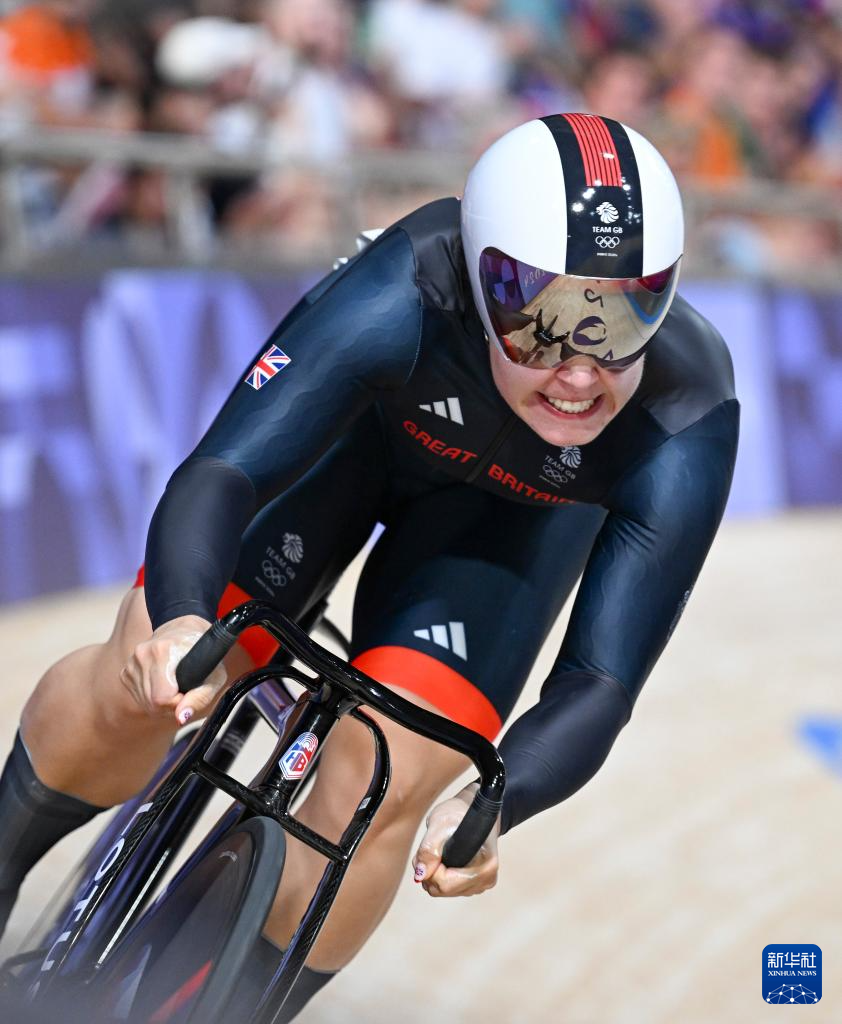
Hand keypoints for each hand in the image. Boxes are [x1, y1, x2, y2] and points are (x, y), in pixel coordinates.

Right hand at [119, 616, 227, 725]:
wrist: (184, 630)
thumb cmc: (204, 653)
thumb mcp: (214, 675)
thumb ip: (200, 697)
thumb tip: (181, 717)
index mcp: (162, 650)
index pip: (162, 697)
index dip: (178, 702)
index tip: (188, 692)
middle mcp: (142, 654)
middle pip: (152, 703)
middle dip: (171, 704)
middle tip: (184, 690)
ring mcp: (131, 662)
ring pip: (144, 703)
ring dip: (162, 702)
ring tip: (176, 686)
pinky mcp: (126, 671)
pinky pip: (138, 698)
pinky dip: (152, 698)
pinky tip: (164, 685)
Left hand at [411, 783, 500, 897]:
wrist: (472, 808)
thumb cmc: (459, 813)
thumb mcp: (439, 824)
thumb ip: (428, 850)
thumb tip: (420, 875)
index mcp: (485, 866)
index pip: (446, 885)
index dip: (431, 870)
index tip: (430, 852)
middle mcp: (487, 878)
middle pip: (444, 890)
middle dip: (431, 872)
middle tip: (430, 850)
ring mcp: (482, 883)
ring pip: (445, 891)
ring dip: (435, 873)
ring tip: (439, 851)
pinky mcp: (475, 883)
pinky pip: (449, 888)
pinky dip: (441, 875)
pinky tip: (445, 858)